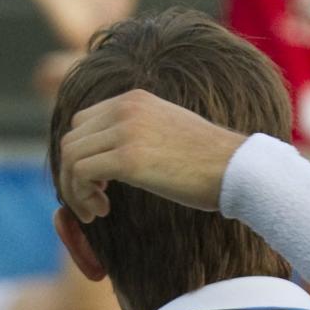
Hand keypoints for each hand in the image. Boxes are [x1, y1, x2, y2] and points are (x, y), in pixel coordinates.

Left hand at [59, 90, 245, 221]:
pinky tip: (103, 210)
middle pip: (72, 139)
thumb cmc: (213, 164)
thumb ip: (143, 134)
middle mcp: (125, 108)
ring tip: (97, 210)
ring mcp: (125, 131)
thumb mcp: (170, 134)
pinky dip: (82, 195)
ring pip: (71, 157)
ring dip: (75, 189)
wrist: (239, 170)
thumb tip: (123, 158)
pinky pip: (81, 173)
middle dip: (74, 175)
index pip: (83, 122)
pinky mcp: (127, 159)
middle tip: (96, 202)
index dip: (84, 155)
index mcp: (135, 99)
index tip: (100, 183)